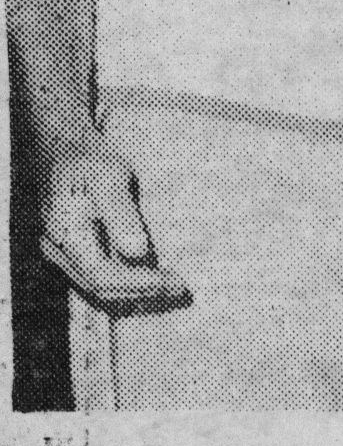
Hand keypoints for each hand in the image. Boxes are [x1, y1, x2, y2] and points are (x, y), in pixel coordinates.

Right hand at [38, 140, 189, 313]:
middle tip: (182, 288)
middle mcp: (58, 251)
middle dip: (142, 293)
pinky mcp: (71, 253)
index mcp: (66, 233)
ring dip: (135, 294)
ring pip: (97, 291)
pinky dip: (125, 285)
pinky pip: (96, 281)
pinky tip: (152, 280)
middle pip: (100, 289)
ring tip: (172, 288)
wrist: (66, 150)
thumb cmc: (91, 159)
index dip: (140, 285)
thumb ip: (121, 214)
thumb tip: (136, 252)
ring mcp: (61, 254)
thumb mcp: (110, 176)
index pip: (102, 276)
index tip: (175, 282)